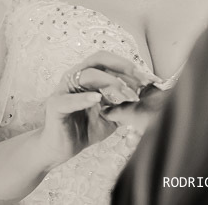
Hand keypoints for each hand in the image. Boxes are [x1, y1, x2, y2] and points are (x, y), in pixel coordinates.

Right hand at [36, 51, 158, 167]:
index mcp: (90, 75)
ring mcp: (65, 89)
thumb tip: (150, 97)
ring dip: (111, 83)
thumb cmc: (85, 128)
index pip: (113, 62)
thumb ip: (126, 105)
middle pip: (100, 59)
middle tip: (141, 81)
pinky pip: (70, 99)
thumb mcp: (113, 115)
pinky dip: (84, 98)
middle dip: (124, 67)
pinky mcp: (56, 105)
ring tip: (127, 96)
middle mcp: (76, 76)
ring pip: (89, 75)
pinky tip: (97, 99)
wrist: (61, 149)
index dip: (133, 68)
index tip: (152, 80)